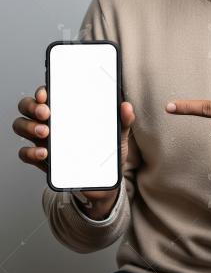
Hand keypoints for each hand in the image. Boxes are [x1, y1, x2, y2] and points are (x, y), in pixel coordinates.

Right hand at [13, 85, 134, 216]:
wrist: (102, 182)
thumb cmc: (106, 152)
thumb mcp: (117, 134)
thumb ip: (123, 120)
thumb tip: (126, 106)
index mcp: (66, 110)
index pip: (47, 93)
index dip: (43, 90)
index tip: (47, 94)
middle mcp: (51, 121)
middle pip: (28, 106)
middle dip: (32, 106)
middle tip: (46, 113)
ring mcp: (43, 139)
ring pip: (22, 126)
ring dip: (29, 126)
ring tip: (46, 132)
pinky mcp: (40, 159)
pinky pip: (25, 153)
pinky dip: (31, 151)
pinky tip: (44, 152)